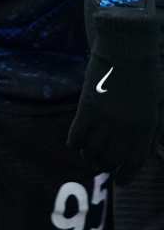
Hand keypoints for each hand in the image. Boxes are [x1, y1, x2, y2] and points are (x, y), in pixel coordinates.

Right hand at [67, 17, 161, 181]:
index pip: (135, 162)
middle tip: (100, 166)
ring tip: (86, 156)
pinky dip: (74, 142)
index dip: (126, 175)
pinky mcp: (87, 107)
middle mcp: (126, 128)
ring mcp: (106, 118)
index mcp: (146, 128)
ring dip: (88, 157)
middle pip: (111, 158)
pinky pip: (77, 134)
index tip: (120, 180)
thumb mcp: (156, 105)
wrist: (126, 49)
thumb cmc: (146, 74)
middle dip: (105, 166)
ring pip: (92, 150)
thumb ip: (152, 129)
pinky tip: (73, 144)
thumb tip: (148, 149)